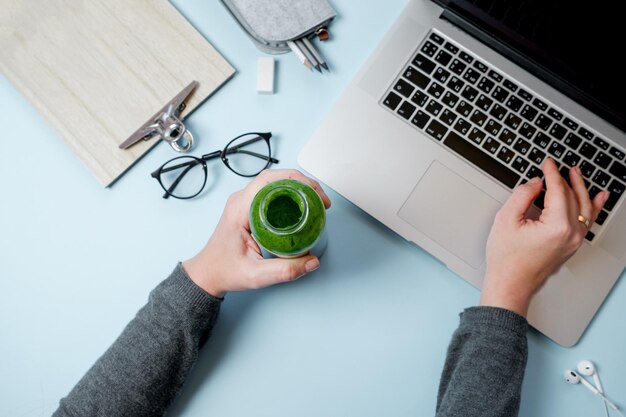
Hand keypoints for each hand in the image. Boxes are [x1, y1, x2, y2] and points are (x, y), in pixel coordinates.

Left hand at [182, 169, 330, 297]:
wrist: (208, 274)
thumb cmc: (224, 270)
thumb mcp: (256, 275)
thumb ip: (284, 271)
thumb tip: (311, 262)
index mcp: (240, 209)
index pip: (269, 180)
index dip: (297, 180)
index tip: (315, 192)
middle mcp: (241, 201)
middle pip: (275, 177)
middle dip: (303, 183)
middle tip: (321, 199)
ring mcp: (244, 202)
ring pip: (274, 182)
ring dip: (297, 187)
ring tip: (315, 200)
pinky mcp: (248, 208)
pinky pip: (271, 192)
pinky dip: (290, 193)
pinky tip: (302, 204)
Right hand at [480, 158, 608, 315]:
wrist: (510, 284)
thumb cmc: (506, 260)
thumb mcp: (506, 220)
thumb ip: (522, 195)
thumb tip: (535, 183)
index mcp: (557, 226)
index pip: (558, 190)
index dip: (552, 173)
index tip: (547, 163)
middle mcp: (571, 234)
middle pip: (573, 197)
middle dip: (565, 179)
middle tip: (557, 166)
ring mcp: (574, 241)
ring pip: (584, 208)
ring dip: (581, 188)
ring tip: (577, 174)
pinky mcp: (572, 246)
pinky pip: (587, 222)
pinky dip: (593, 207)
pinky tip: (597, 199)